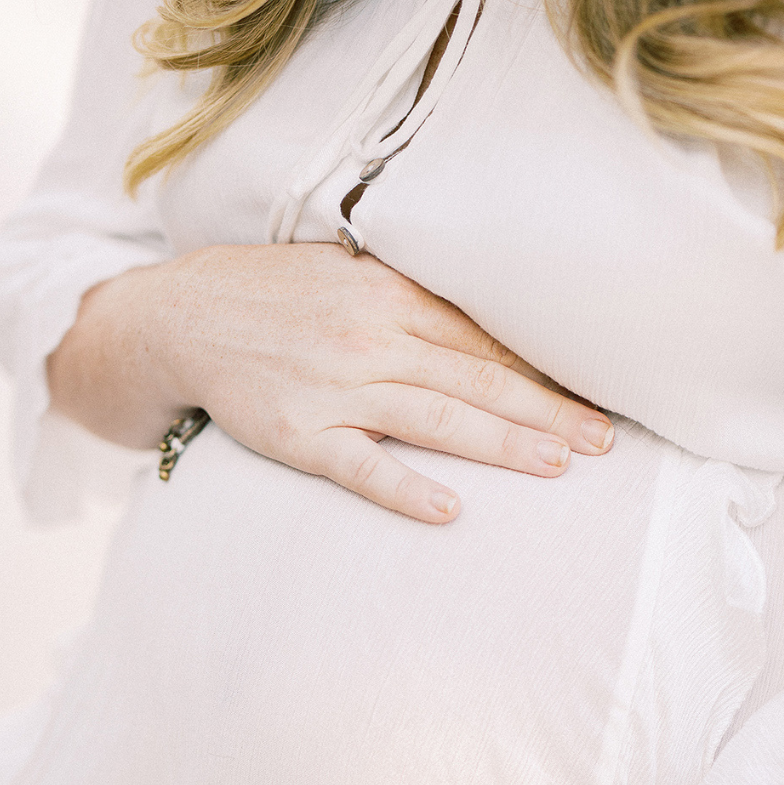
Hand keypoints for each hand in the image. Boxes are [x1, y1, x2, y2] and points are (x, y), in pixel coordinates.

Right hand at [49, 242, 613, 522]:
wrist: (180, 317)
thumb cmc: (275, 296)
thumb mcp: (347, 274)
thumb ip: (413, 296)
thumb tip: (488, 321)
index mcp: (391, 296)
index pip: (486, 340)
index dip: (545, 371)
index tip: (595, 398)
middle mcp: (372, 339)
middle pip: (478, 379)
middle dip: (547, 412)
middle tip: (602, 443)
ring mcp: (336, 389)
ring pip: (437, 419)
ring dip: (503, 444)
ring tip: (558, 467)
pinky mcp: (301, 436)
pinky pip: (362, 468)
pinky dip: (406, 489)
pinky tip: (450, 510)